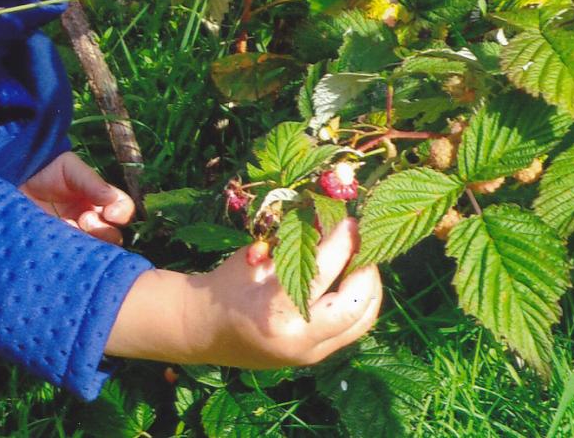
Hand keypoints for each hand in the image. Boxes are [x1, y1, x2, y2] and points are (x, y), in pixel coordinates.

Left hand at [20, 152, 134, 244]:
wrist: (12, 179)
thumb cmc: (45, 170)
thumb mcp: (69, 168)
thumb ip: (91, 182)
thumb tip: (111, 199)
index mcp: (97, 200)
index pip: (122, 210)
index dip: (121, 213)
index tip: (111, 213)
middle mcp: (89, 221)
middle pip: (113, 236)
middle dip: (104, 231)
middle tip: (85, 220)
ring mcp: (73, 237)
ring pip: (95, 251)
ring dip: (89, 243)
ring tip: (71, 228)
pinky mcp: (55, 248)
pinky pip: (71, 259)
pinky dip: (70, 253)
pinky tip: (59, 239)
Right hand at [105, 218, 381, 367]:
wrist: (203, 329)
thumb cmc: (225, 285)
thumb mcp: (255, 257)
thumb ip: (293, 242)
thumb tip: (331, 216)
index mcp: (274, 311)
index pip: (323, 272)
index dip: (343, 243)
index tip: (351, 221)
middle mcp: (297, 339)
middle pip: (356, 305)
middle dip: (367, 269)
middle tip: (363, 243)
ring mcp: (309, 354)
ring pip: (362, 321)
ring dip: (369, 288)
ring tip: (361, 260)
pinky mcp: (314, 357)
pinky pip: (351, 328)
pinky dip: (359, 302)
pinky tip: (352, 280)